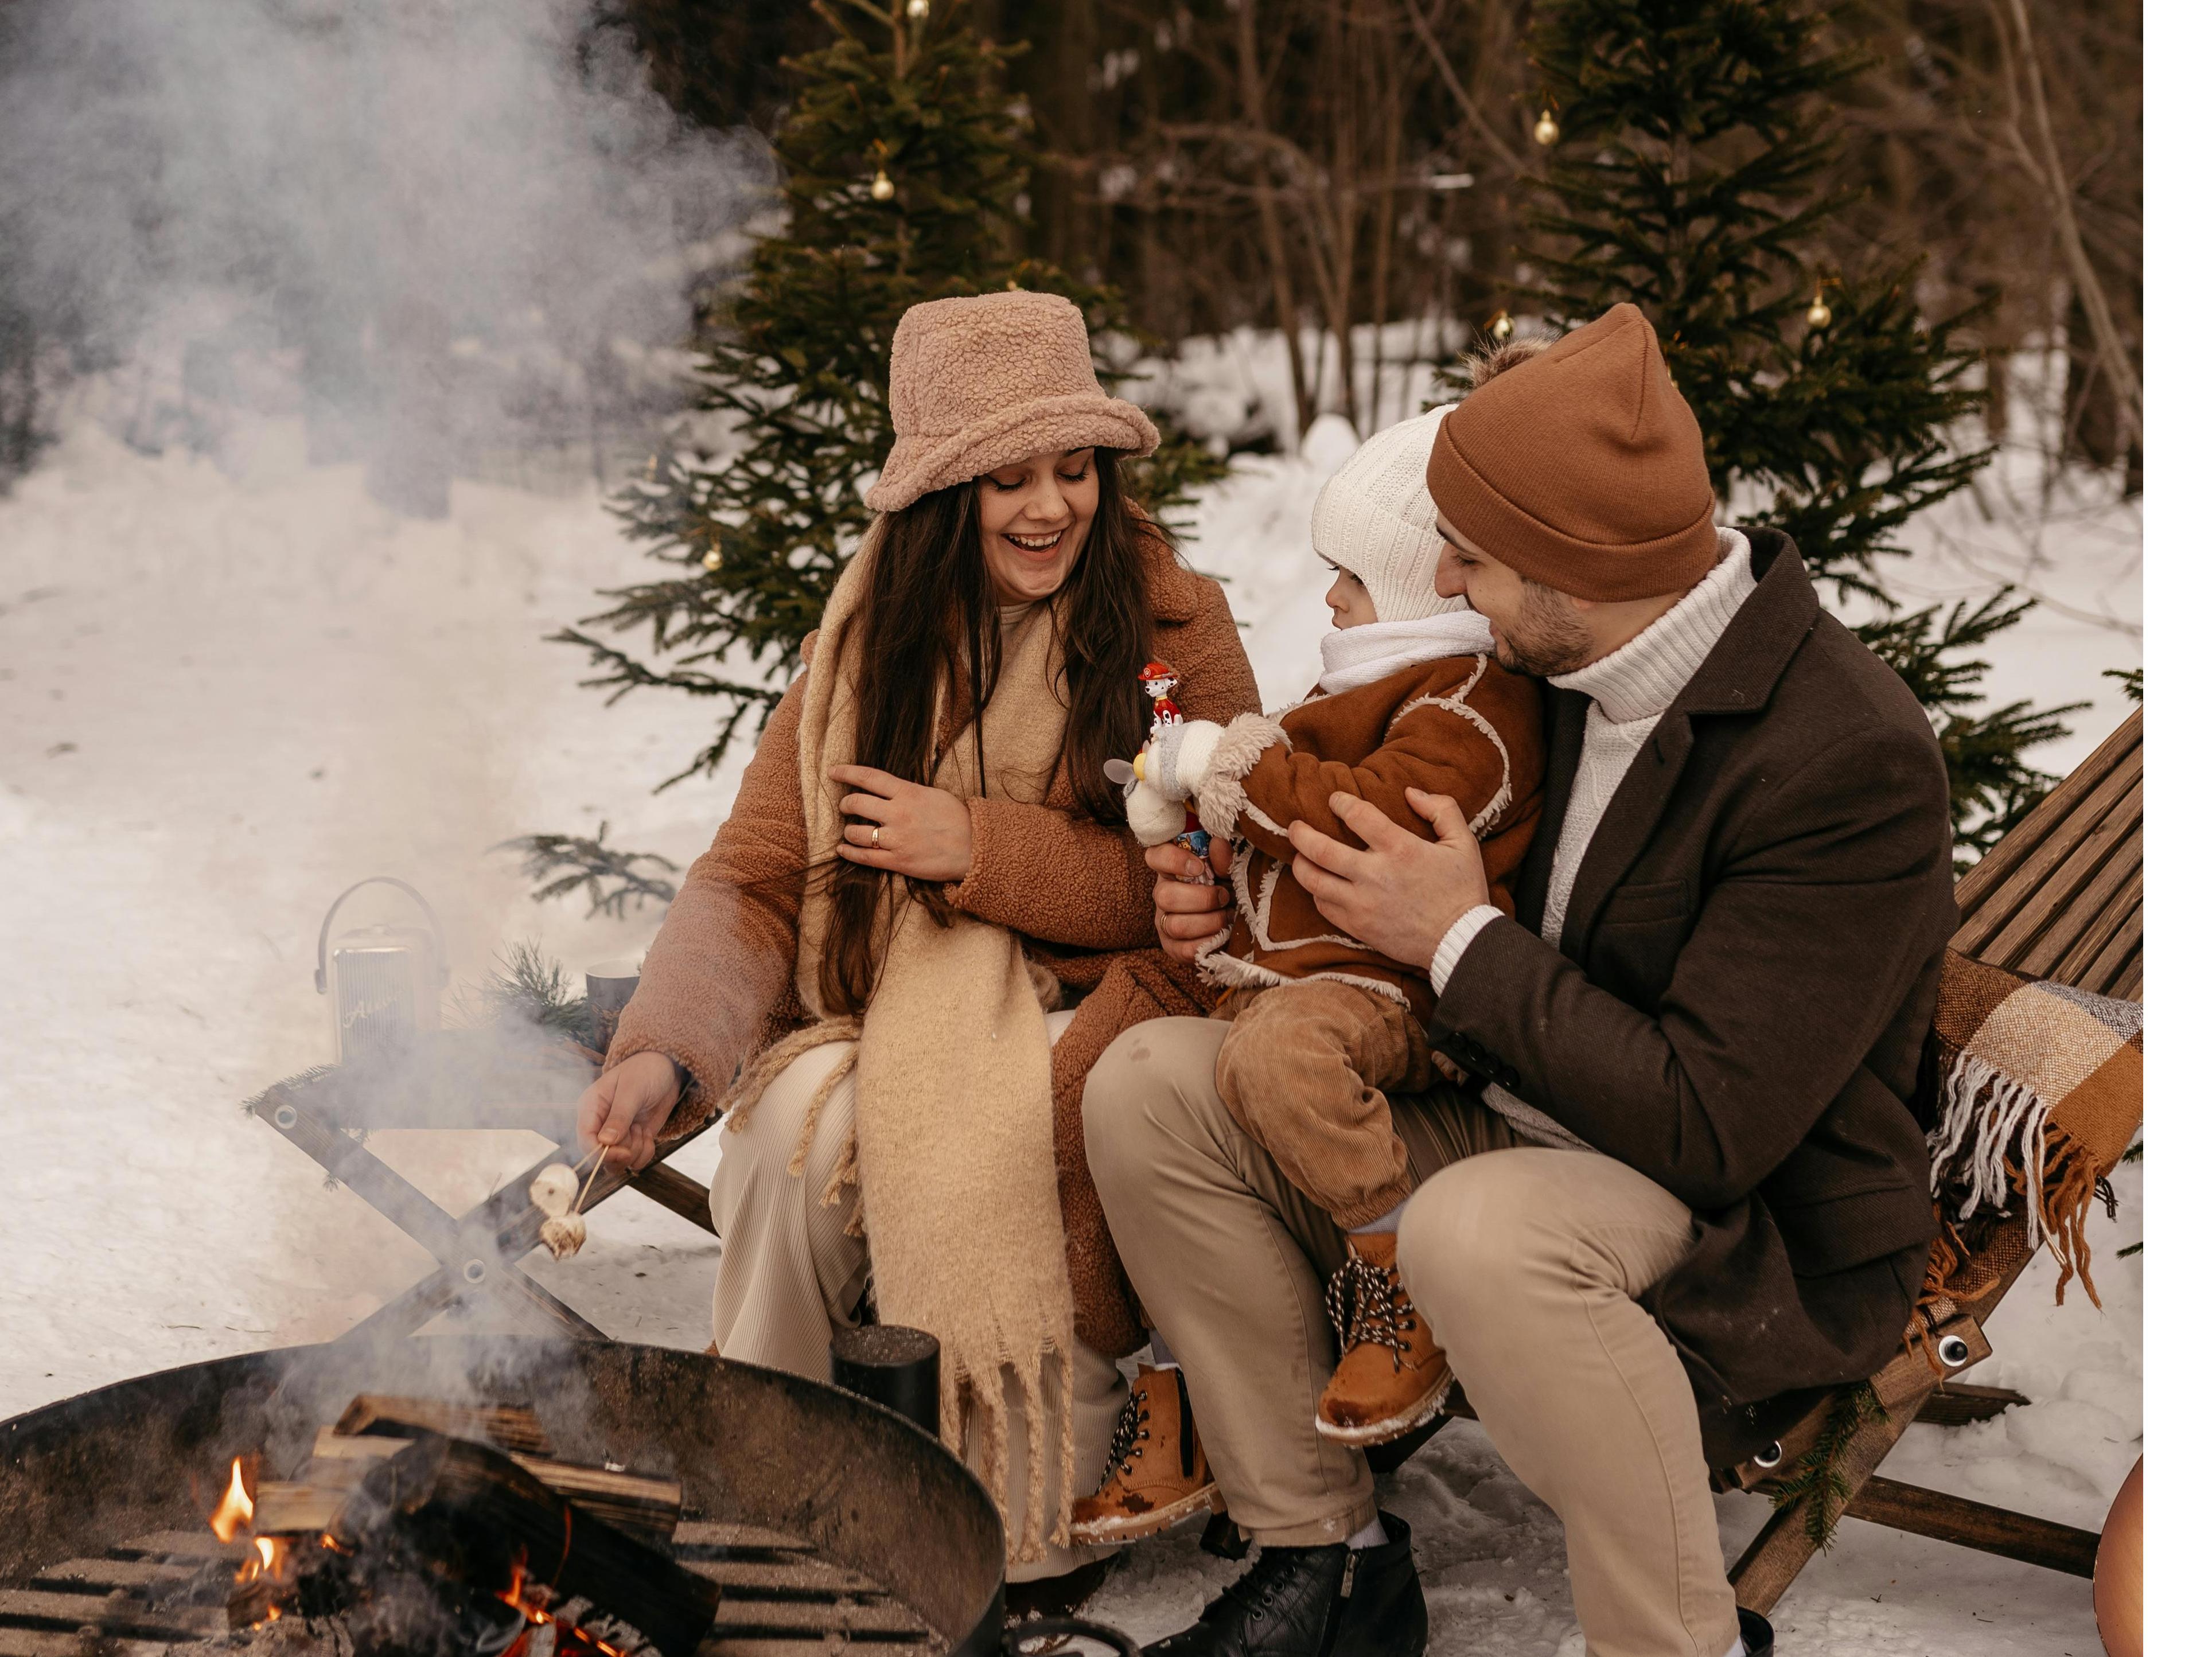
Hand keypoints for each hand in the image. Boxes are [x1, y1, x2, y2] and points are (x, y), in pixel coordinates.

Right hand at [575, 1051, 681, 1170]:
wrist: (666, 1070)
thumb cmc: (645, 1071)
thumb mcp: (633, 1089)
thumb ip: (620, 1115)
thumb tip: (605, 1142)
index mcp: (590, 1107)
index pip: (585, 1139)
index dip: (600, 1152)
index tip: (623, 1153)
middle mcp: (599, 1125)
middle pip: (600, 1156)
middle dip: (622, 1152)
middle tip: (638, 1131)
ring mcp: (615, 1135)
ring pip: (618, 1162)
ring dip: (635, 1149)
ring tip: (642, 1127)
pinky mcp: (631, 1141)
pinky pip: (635, 1161)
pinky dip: (646, 1152)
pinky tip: (648, 1134)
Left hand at [831, 764, 974, 882]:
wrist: (975, 847)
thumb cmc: (958, 819)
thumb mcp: (933, 795)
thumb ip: (909, 792)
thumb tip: (890, 791)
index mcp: (908, 793)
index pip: (869, 778)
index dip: (847, 773)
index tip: (833, 772)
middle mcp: (898, 814)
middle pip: (857, 803)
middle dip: (846, 804)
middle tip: (845, 806)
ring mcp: (896, 839)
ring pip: (856, 832)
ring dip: (848, 831)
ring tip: (850, 831)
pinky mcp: (898, 861)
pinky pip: (865, 857)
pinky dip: (849, 852)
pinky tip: (843, 849)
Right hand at [1148, 835, 1232, 961]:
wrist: (1235, 920)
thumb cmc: (1226, 887)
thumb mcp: (1227, 870)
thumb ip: (1223, 858)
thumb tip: (1218, 843)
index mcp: (1171, 868)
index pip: (1155, 856)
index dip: (1173, 860)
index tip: (1199, 866)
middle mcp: (1162, 894)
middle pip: (1165, 896)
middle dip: (1202, 898)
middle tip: (1224, 896)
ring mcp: (1164, 922)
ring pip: (1175, 925)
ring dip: (1209, 921)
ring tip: (1227, 916)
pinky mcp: (1173, 947)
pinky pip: (1185, 949)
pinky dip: (1209, 942)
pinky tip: (1222, 935)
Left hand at [1286, 788, 1490, 969]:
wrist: (1460, 940)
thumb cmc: (1463, 890)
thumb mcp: (1464, 842)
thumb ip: (1441, 809)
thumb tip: (1410, 792)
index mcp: (1401, 849)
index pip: (1358, 815)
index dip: (1340, 803)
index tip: (1335, 800)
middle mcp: (1375, 875)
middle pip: (1321, 850)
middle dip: (1301, 834)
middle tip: (1295, 827)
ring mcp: (1363, 904)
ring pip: (1314, 881)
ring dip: (1301, 864)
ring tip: (1300, 855)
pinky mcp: (1358, 927)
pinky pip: (1323, 907)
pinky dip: (1316, 894)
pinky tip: (1320, 885)